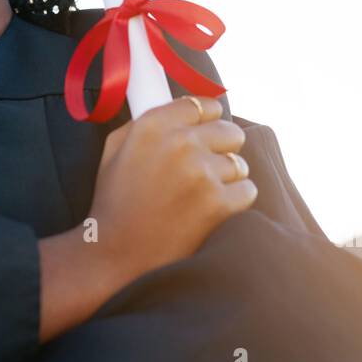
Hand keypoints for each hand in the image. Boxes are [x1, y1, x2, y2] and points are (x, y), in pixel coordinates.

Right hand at [87, 96, 256, 287]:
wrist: (115, 256)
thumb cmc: (114, 203)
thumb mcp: (115, 150)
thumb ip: (146, 122)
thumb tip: (181, 109)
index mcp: (153, 126)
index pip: (203, 104)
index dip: (208, 120)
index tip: (207, 132)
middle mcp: (180, 143)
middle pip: (229, 131)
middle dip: (221, 148)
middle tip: (206, 169)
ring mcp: (202, 173)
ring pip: (239, 163)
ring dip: (227, 179)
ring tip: (202, 197)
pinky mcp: (219, 203)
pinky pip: (247, 190)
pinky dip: (235, 201)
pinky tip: (212, 212)